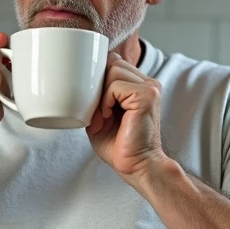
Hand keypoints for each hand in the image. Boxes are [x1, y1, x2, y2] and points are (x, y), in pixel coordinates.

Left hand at [86, 52, 167, 178]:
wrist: (137, 166)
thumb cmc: (119, 146)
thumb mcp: (100, 114)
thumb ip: (96, 95)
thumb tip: (80, 80)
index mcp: (139, 85)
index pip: (114, 62)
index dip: (99, 76)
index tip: (94, 101)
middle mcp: (148, 83)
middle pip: (112, 62)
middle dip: (98, 85)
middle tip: (98, 112)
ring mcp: (150, 88)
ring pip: (113, 69)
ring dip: (101, 93)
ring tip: (103, 116)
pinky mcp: (147, 96)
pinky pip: (116, 85)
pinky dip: (106, 100)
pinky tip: (107, 116)